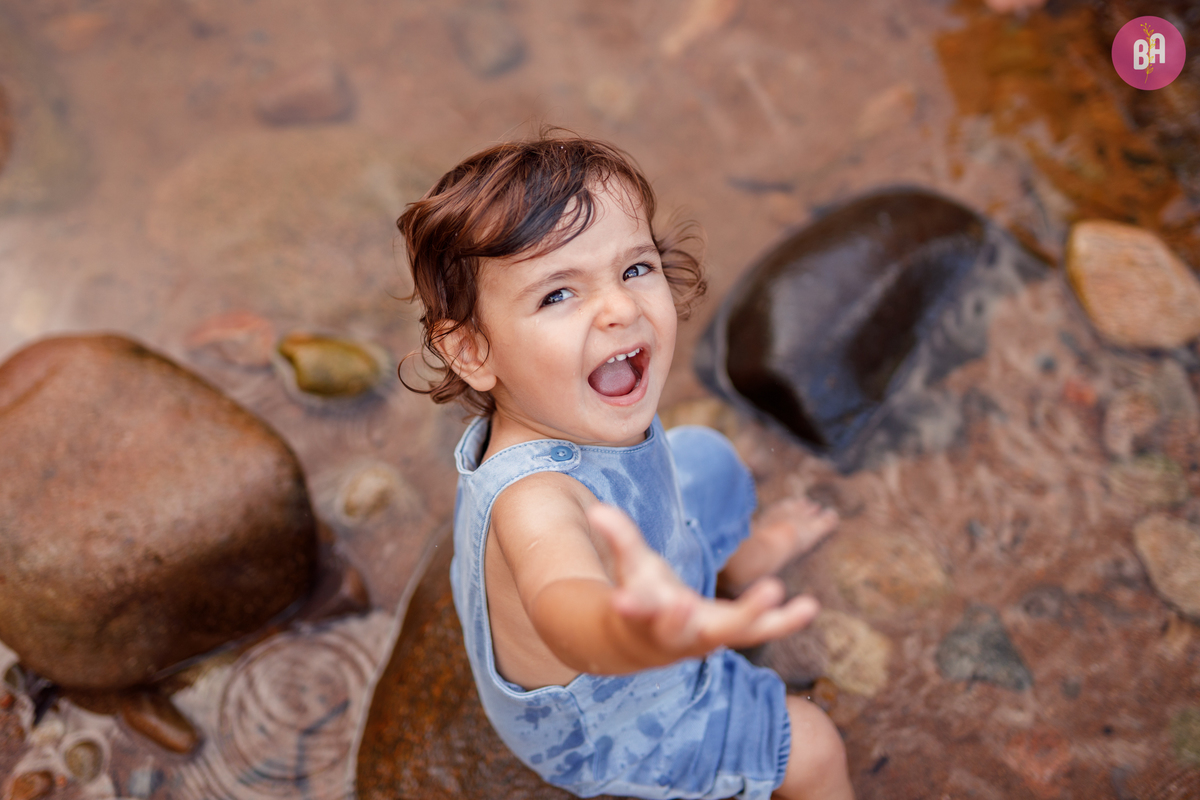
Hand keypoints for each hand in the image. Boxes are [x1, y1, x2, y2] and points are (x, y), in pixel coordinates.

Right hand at [586, 503, 819, 661]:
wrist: (651, 643)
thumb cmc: (642, 595)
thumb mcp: (632, 567)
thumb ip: (620, 539)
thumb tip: (599, 509)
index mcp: (647, 616)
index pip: (636, 611)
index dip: (630, 606)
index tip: (621, 601)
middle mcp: (678, 633)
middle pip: (682, 629)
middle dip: (683, 618)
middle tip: (684, 603)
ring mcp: (709, 636)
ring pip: (734, 632)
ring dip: (757, 615)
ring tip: (780, 593)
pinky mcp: (733, 633)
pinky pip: (762, 628)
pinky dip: (785, 620)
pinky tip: (810, 605)